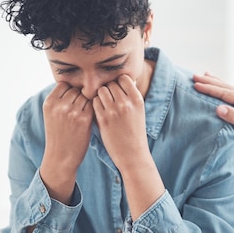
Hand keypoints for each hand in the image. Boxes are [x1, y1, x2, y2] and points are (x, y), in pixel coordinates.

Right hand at [40, 82, 93, 202]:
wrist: (61, 157)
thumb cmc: (58, 134)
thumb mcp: (51, 114)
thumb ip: (60, 99)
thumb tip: (74, 83)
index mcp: (49, 102)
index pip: (64, 84)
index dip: (70, 90)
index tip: (71, 101)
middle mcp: (60, 105)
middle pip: (76, 89)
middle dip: (79, 97)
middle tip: (78, 109)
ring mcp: (73, 112)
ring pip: (86, 96)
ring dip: (87, 103)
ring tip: (83, 114)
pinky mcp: (85, 119)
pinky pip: (93, 105)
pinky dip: (93, 109)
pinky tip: (90, 118)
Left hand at [92, 74, 163, 218]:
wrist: (132, 154)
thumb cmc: (135, 132)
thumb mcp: (139, 112)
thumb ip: (131, 96)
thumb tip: (125, 80)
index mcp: (137, 100)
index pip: (123, 78)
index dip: (118, 83)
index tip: (117, 91)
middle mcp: (126, 103)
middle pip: (111, 84)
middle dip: (108, 89)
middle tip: (109, 99)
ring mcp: (114, 111)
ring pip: (101, 91)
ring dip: (100, 95)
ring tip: (103, 104)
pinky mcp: (103, 119)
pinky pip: (94, 102)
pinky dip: (95, 104)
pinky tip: (99, 111)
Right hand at [193, 72, 233, 155]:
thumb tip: (219, 108)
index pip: (225, 93)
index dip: (210, 89)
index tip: (196, 85)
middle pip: (225, 87)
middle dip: (209, 82)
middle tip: (194, 76)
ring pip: (228, 89)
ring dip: (215, 82)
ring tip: (203, 75)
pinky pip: (231, 95)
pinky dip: (222, 89)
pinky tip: (218, 87)